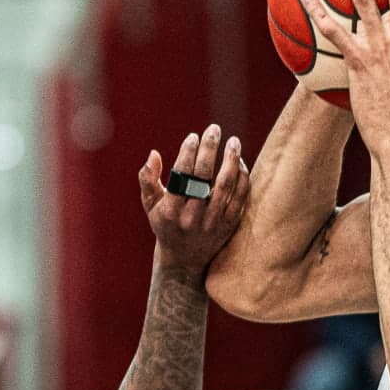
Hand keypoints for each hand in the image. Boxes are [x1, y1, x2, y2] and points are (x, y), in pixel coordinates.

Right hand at [140, 123, 248, 277]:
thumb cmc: (165, 224)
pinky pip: (240, 197)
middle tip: (214, 129)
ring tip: (233, 141)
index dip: (188, 153)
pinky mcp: (230, 225)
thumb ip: (148, 179)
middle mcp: (192, 218)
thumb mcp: (150, 205)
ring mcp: (213, 222)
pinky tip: (239, 161)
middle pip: (204, 177)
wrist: (185, 260)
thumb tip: (153, 154)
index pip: (181, 177)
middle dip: (209, 149)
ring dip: (231, 160)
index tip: (193, 136)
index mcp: (170, 211)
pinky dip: (241, 177)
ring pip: (226, 186)